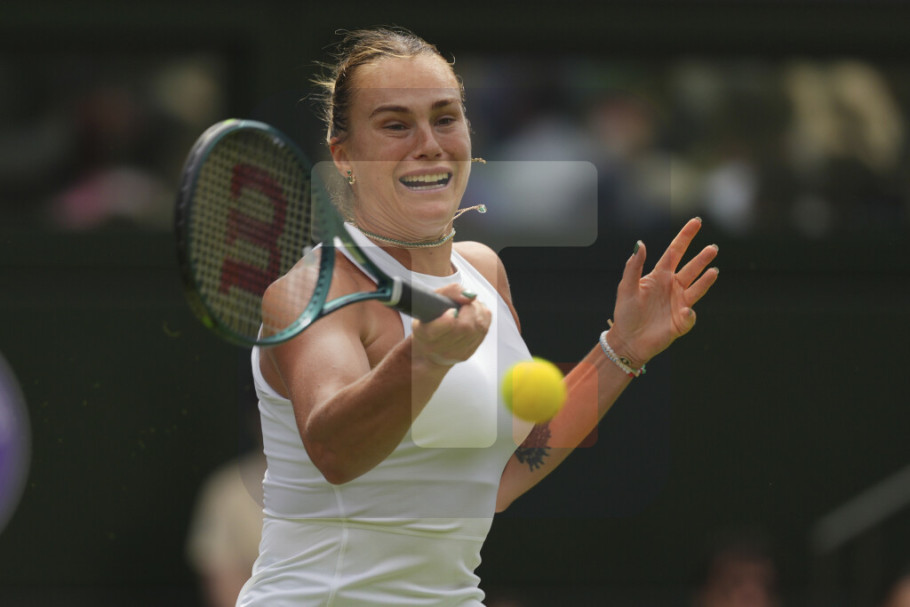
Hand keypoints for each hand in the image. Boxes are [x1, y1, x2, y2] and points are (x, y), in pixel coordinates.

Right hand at [411, 283, 490, 367]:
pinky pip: (484, 330)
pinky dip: (482, 318)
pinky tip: (473, 315)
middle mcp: (440, 347)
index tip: (452, 310)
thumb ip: (450, 292)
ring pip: (478, 328)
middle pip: (466, 326)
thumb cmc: (430, 318)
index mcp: (426, 333)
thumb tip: (471, 296)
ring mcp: (455, 353)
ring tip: (468, 308)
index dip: (451, 316)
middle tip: (462, 305)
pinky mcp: (468, 353)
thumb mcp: (433, 300)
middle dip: (468, 309)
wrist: (431, 346)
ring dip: (477, 312)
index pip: (446, 326)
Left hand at [608, 218, 718, 366]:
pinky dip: (689, 313)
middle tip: (712, 248)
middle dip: (701, 258)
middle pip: (690, 269)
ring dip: (706, 279)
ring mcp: (679, 303)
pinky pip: (690, 315)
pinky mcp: (681, 321)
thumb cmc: (625, 313)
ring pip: (696, 288)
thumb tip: (640, 244)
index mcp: (659, 276)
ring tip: (714, 270)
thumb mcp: (626, 287)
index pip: (674, 252)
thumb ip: (633, 266)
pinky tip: (687, 310)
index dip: (685, 237)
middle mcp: (672, 287)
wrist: (628, 340)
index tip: (696, 222)